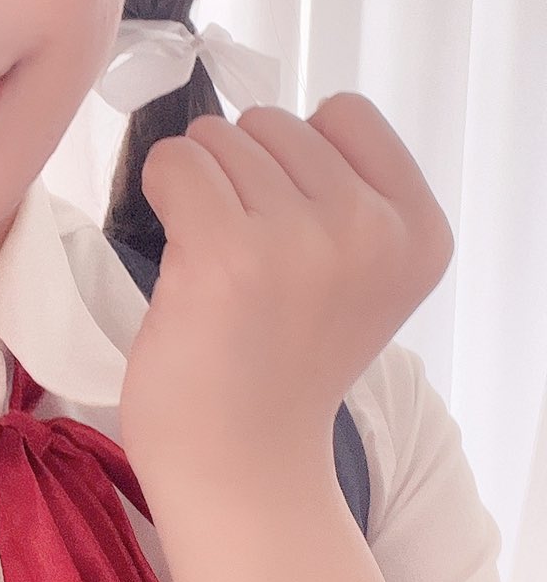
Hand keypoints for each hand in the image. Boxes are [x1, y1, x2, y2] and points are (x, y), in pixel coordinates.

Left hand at [118, 94, 454, 488]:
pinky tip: (182, 258)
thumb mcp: (360, 275)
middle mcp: (371, 229)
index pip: (345, 114)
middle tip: (247, 262)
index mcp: (418, 231)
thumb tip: (256, 124)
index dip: (298, 156)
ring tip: (218, 270)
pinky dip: (163, 194)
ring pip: (218, 138)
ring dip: (201, 191)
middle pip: (273, 121)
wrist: (243, 467)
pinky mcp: (225, 253)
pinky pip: (175, 163)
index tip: (288, 225)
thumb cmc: (282, 369)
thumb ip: (342, 196)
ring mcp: (300, 240)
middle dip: (244, 176)